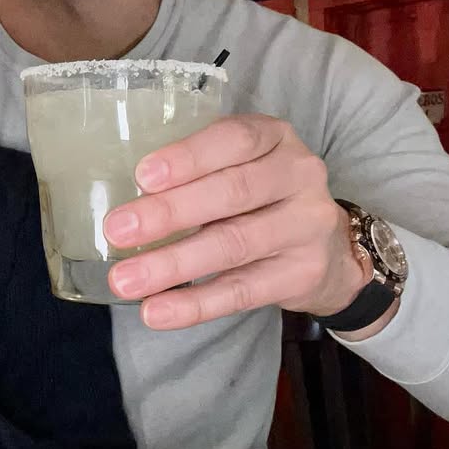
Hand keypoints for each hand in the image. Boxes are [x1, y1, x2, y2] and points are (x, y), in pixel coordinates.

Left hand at [102, 114, 369, 330]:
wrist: (330, 250)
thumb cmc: (262, 197)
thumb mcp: (241, 166)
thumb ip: (197, 172)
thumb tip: (125, 199)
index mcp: (275, 138)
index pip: (235, 139)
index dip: (188, 157)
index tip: (142, 176)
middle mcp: (299, 176)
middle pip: (231, 192)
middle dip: (169, 213)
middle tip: (117, 231)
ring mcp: (306, 226)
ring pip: (233, 245)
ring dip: (172, 265)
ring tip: (124, 280)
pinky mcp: (302, 274)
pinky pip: (241, 291)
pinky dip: (194, 304)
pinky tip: (157, 310)